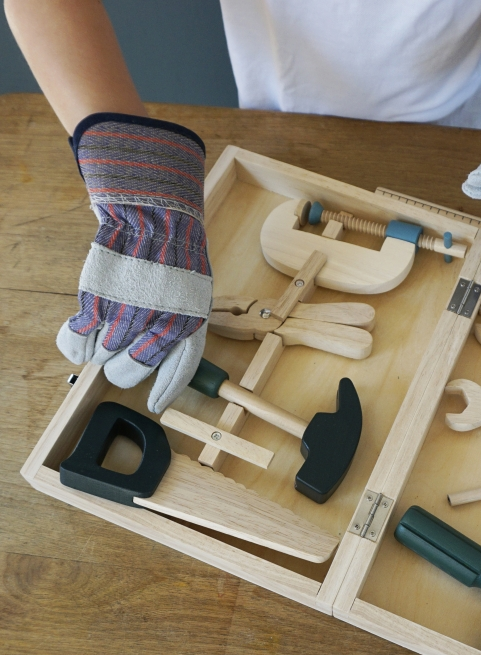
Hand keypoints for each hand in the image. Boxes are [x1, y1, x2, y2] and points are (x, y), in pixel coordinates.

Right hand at [57, 114, 211, 412]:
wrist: (153, 209)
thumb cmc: (175, 253)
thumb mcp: (194, 291)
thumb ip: (180, 326)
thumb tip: (157, 359)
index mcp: (191, 322)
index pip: (178, 371)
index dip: (165, 390)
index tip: (154, 406)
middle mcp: (161, 322)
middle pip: (133, 369)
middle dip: (123, 370)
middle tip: (119, 362)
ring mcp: (127, 312)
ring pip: (104, 354)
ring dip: (100, 347)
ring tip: (106, 327)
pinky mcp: (97, 300)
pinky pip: (79, 337)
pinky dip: (75, 341)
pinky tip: (80, 334)